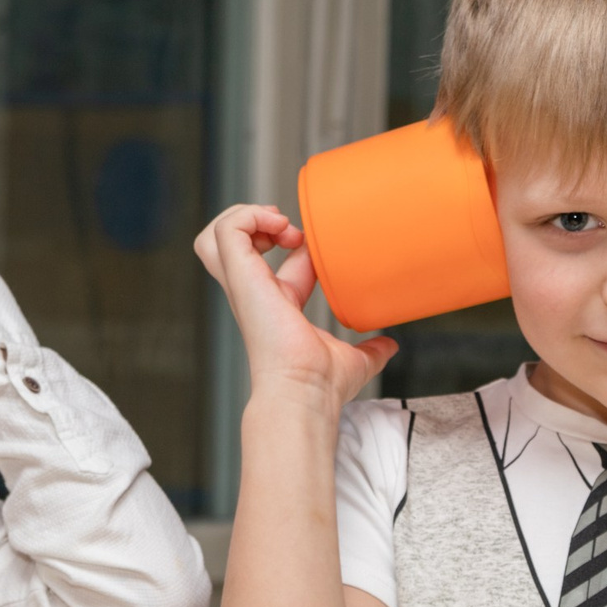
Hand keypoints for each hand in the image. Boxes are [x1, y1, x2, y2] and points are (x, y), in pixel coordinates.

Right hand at [193, 204, 395, 412]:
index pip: (272, 260)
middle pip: (227, 244)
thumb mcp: (355, 358)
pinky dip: (250, 217)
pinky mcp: (241, 278)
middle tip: (288, 229)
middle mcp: (254, 292)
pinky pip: (227, 231)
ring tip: (280, 225)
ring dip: (248, 217)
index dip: (294, 243)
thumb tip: (390, 345)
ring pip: (216, 235)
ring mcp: (244, 284)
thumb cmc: (321, 384)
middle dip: (255, 221)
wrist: (306, 390)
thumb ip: (371, 349)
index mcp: (275, 304)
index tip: (320, 249)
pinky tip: (281, 228)